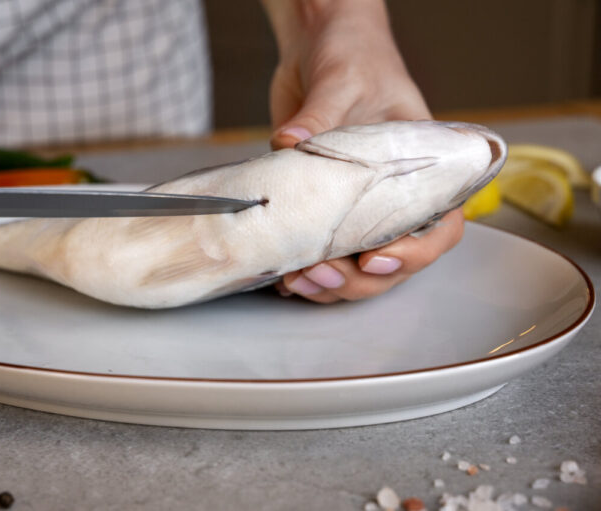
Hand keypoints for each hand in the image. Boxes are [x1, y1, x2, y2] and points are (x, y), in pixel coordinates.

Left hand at [261, 0, 464, 301]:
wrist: (320, 44)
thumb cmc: (355, 55)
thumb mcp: (344, 80)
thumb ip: (321, 116)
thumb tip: (290, 143)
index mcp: (423, 168)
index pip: (439, 227)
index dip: (413, 254)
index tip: (374, 261)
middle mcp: (394, 195)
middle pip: (393, 261)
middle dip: (357, 280)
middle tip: (319, 274)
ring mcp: (357, 204)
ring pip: (355, 266)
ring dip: (328, 283)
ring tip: (295, 280)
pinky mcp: (321, 205)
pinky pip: (320, 249)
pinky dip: (303, 267)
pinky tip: (283, 272)